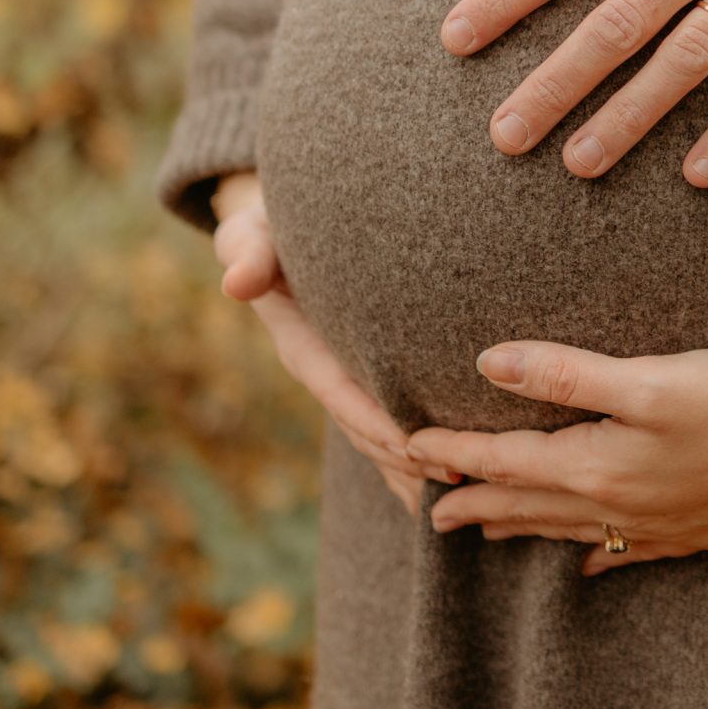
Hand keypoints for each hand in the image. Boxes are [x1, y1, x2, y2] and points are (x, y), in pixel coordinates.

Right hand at [210, 173, 458, 516]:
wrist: (278, 231)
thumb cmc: (269, 228)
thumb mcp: (250, 233)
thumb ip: (248, 252)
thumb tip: (237, 283)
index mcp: (304, 348)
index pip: (343, 394)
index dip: (377, 423)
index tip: (414, 446)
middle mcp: (328, 373)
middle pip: (369, 426)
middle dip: (409, 454)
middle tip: (462, 470)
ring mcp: (349, 379)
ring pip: (384, 432)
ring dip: (420, 462)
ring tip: (470, 480)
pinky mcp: (369, 375)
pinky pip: (395, 418)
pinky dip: (420, 451)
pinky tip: (461, 472)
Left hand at [404, 340, 707, 575]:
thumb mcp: (647, 377)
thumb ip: (565, 372)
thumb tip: (487, 361)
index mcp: (599, 464)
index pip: (506, 460)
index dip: (454, 452)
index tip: (407, 445)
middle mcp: (620, 505)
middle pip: (530, 504)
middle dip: (476, 503)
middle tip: (427, 514)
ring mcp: (659, 526)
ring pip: (572, 531)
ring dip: (525, 529)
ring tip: (489, 533)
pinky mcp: (697, 532)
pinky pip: (628, 552)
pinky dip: (598, 556)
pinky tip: (593, 565)